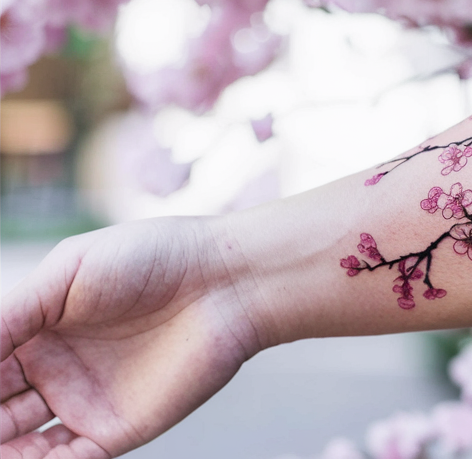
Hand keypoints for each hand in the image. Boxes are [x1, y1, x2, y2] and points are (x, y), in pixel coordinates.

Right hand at [1, 217, 263, 458]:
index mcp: (37, 327)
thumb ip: (11, 314)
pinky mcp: (116, 430)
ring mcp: (84, 402)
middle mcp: (54, 369)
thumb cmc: (151, 258)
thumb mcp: (68, 272)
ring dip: (0, 446)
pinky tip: (18, 457)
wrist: (224, 280)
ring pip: (19, 443)